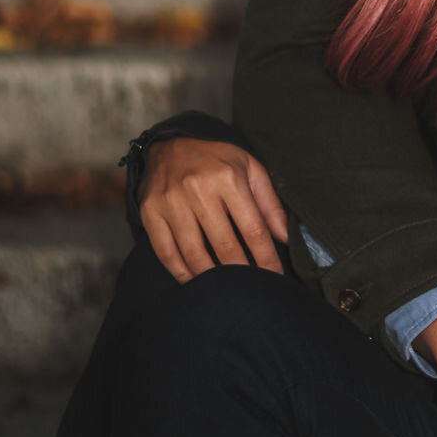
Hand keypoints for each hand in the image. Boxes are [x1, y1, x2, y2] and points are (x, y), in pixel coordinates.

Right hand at [139, 137, 290, 280]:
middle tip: (253, 289)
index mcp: (229, 178)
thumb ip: (270, 203)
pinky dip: (181, 272)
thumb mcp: (249, 168)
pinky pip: (166, 252)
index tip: (275, 277)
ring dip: (212, 278)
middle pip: (225, 245)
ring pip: (194, 253)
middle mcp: (199, 189)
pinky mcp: (150, 213)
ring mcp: (171, 202)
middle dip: (242, 273)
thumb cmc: (216, 160)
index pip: (253, 229)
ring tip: (227, 290)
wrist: (168, 146)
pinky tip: (195, 281)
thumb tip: (285, 237)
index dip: (267, 258)